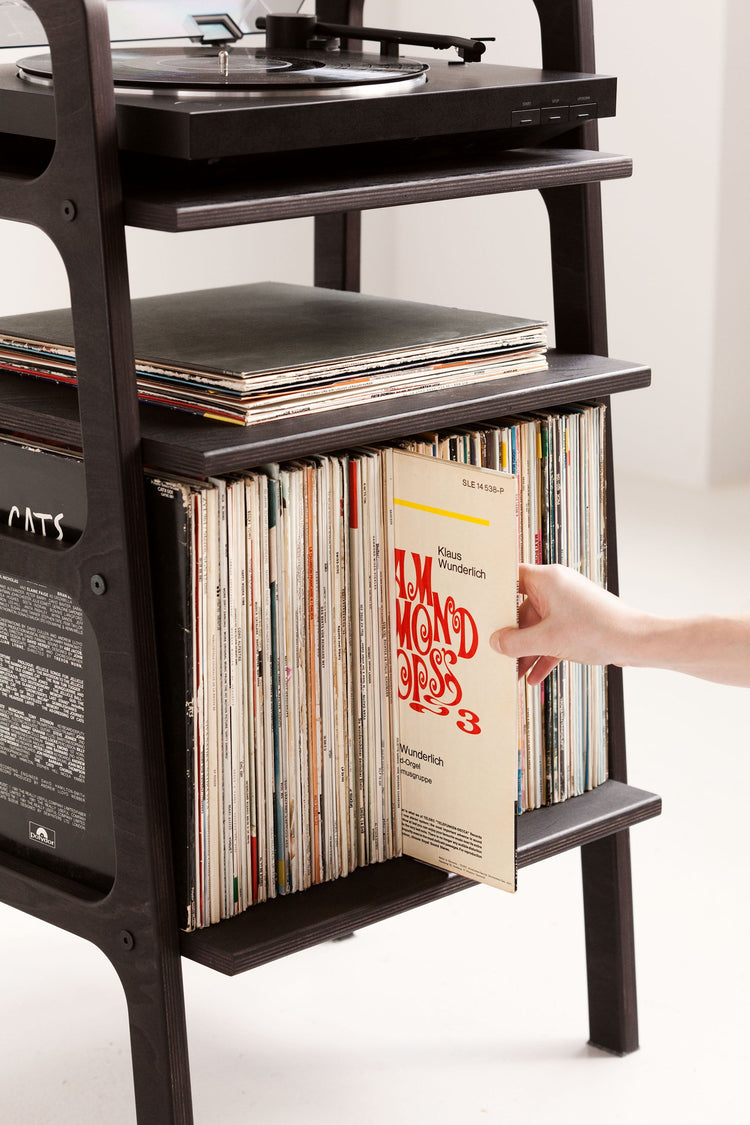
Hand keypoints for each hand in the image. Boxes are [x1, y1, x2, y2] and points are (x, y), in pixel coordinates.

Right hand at [489, 563, 646, 684]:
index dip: (493, 591)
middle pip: (521, 608)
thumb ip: (516, 643)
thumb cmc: (597, 630)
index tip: (478, 606)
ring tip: (513, 673)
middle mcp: (556, 588)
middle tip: (492, 650)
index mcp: (547, 579)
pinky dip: (543, 654)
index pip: (511, 577)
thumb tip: (495, 643)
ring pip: (537, 626)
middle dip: (510, 634)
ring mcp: (568, 605)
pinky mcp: (577, 622)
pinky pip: (552, 636)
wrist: (636, 642)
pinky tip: (534, 677)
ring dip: (526, 650)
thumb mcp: (547, 640)